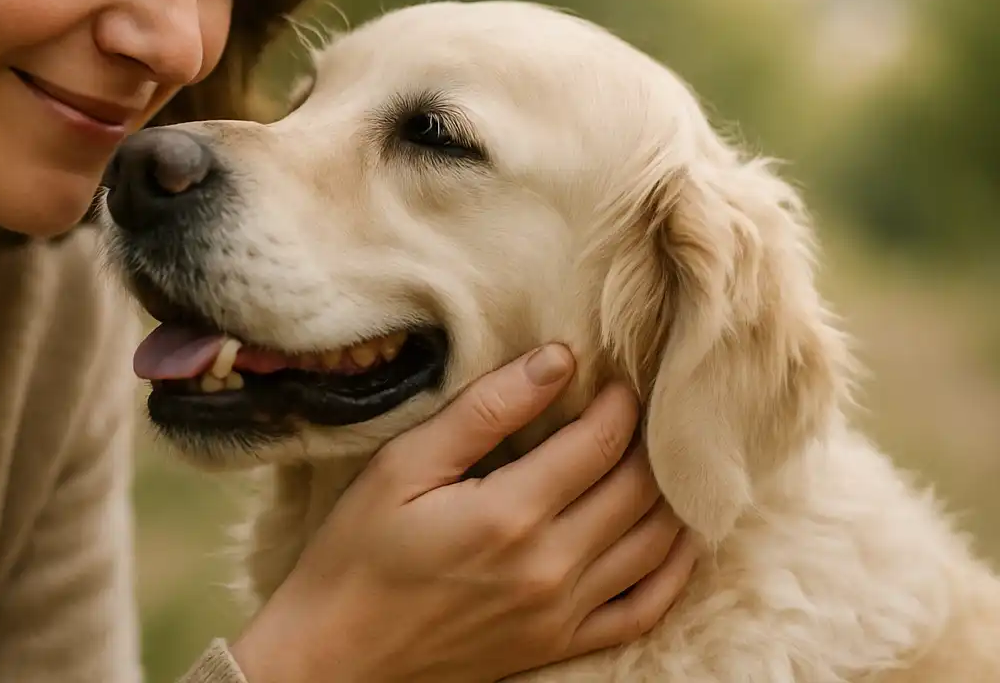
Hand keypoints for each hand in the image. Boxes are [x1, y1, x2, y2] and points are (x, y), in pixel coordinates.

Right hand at [229, 344, 697, 682]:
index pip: (600, 443)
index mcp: (510, 514)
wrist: (336, 652)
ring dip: (670, 493)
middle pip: (638, 489)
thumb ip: (484, 411)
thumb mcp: (403, 465)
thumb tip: (556, 360)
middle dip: (649, 439)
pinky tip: (675, 535)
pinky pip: (645, 607)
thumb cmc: (357, 551)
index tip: (617, 376)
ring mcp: (561, 612)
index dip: (619, 402)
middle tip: (643, 408)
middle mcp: (550, 567)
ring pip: (654, 544)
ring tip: (659, 456)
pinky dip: (674, 568)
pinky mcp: (559, 644)